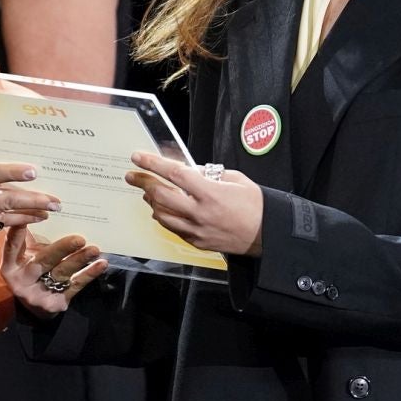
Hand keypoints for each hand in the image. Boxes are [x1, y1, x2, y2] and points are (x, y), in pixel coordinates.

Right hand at [3, 227, 109, 316]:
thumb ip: (26, 237)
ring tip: (94, 249)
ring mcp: (39, 294)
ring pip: (62, 273)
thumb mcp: (23, 256)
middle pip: (43, 262)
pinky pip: (75, 285)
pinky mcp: (56, 303)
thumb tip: (33, 208)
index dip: (17, 233)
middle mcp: (22, 281)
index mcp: (10, 266)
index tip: (29, 217)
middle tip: (79, 239)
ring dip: (80, 260)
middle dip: (62, 249)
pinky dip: (89, 273)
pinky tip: (101, 264)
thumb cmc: (31, 271)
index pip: (12, 247)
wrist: (36, 306)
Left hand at [124, 152, 263, 256]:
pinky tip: (160, 210)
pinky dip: (163, 217)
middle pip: (161, 196)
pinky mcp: (197, 242)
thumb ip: (210, 174)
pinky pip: (173, 228)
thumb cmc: (255, 206)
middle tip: (132, 176)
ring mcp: (197, 230)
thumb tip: (190, 171)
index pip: (174, 174)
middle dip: (143, 183)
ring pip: (162, 215)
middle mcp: (200, 212)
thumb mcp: (235, 179)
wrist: (267, 234)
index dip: (153, 164)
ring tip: (146, 192)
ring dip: (151, 201)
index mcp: (210, 193)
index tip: (139, 157)